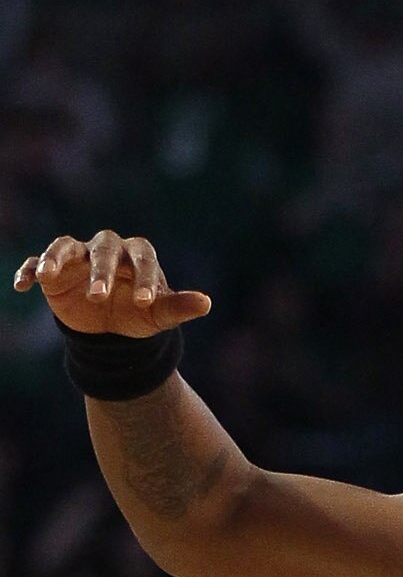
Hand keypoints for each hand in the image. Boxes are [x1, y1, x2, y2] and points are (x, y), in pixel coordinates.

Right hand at [14, 231, 211, 335]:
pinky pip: (37, 264)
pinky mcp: (53, 271)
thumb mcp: (158, 315)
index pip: (141, 256)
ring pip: (65, 246)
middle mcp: (105, 250)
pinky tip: (22, 285)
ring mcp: (77, 257)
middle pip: (103, 249)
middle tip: (98, 297)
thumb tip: (207, 303)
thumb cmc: (138, 314)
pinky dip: (29, 270)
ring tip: (49, 274)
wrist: (111, 329)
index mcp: (135, 256)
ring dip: (56, 258)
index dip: (143, 276)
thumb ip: (178, 307)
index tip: (145, 302)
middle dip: (100, 271)